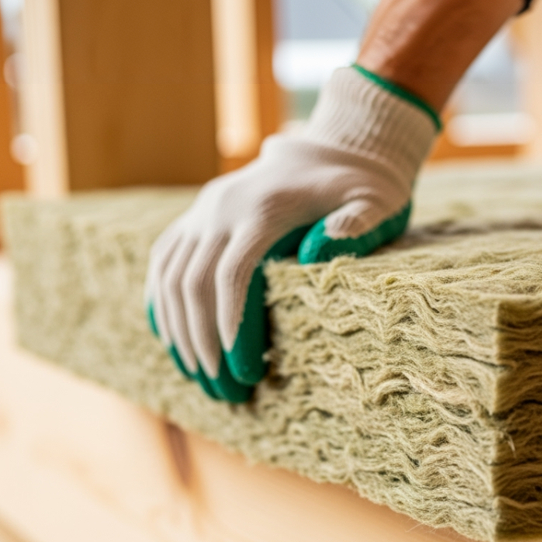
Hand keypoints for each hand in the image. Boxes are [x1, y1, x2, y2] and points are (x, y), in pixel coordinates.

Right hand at [144, 66, 437, 401]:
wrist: (336, 149)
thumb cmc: (364, 186)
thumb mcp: (377, 200)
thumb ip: (356, 222)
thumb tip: (318, 252)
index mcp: (262, 207)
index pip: (232, 275)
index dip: (233, 327)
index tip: (246, 373)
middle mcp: (221, 208)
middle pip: (193, 284)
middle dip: (205, 343)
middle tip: (228, 392)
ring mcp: (203, 212)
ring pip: (170, 278)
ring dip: (182, 334)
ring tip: (204, 380)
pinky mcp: (197, 219)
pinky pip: (164, 264)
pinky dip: (164, 306)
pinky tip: (176, 344)